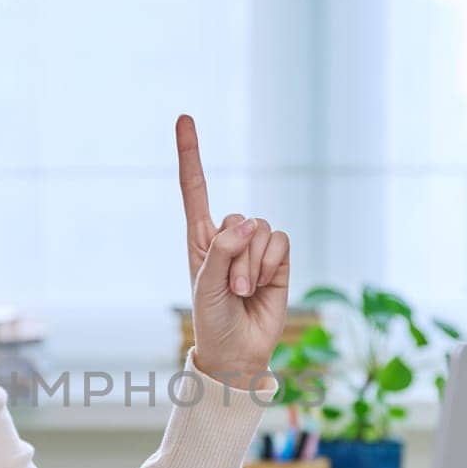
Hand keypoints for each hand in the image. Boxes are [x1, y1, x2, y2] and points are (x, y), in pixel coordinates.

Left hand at [176, 114, 290, 384]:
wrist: (238, 349)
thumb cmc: (212, 318)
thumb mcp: (206, 286)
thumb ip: (223, 252)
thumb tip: (249, 224)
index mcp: (201, 238)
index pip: (194, 189)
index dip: (191, 153)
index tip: (184, 118)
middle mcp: (228, 237)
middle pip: (240, 218)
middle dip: (237, 256)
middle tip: (232, 289)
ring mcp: (255, 247)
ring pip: (263, 230)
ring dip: (254, 265)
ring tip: (245, 292)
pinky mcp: (279, 259)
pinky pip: (281, 242)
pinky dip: (272, 264)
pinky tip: (264, 286)